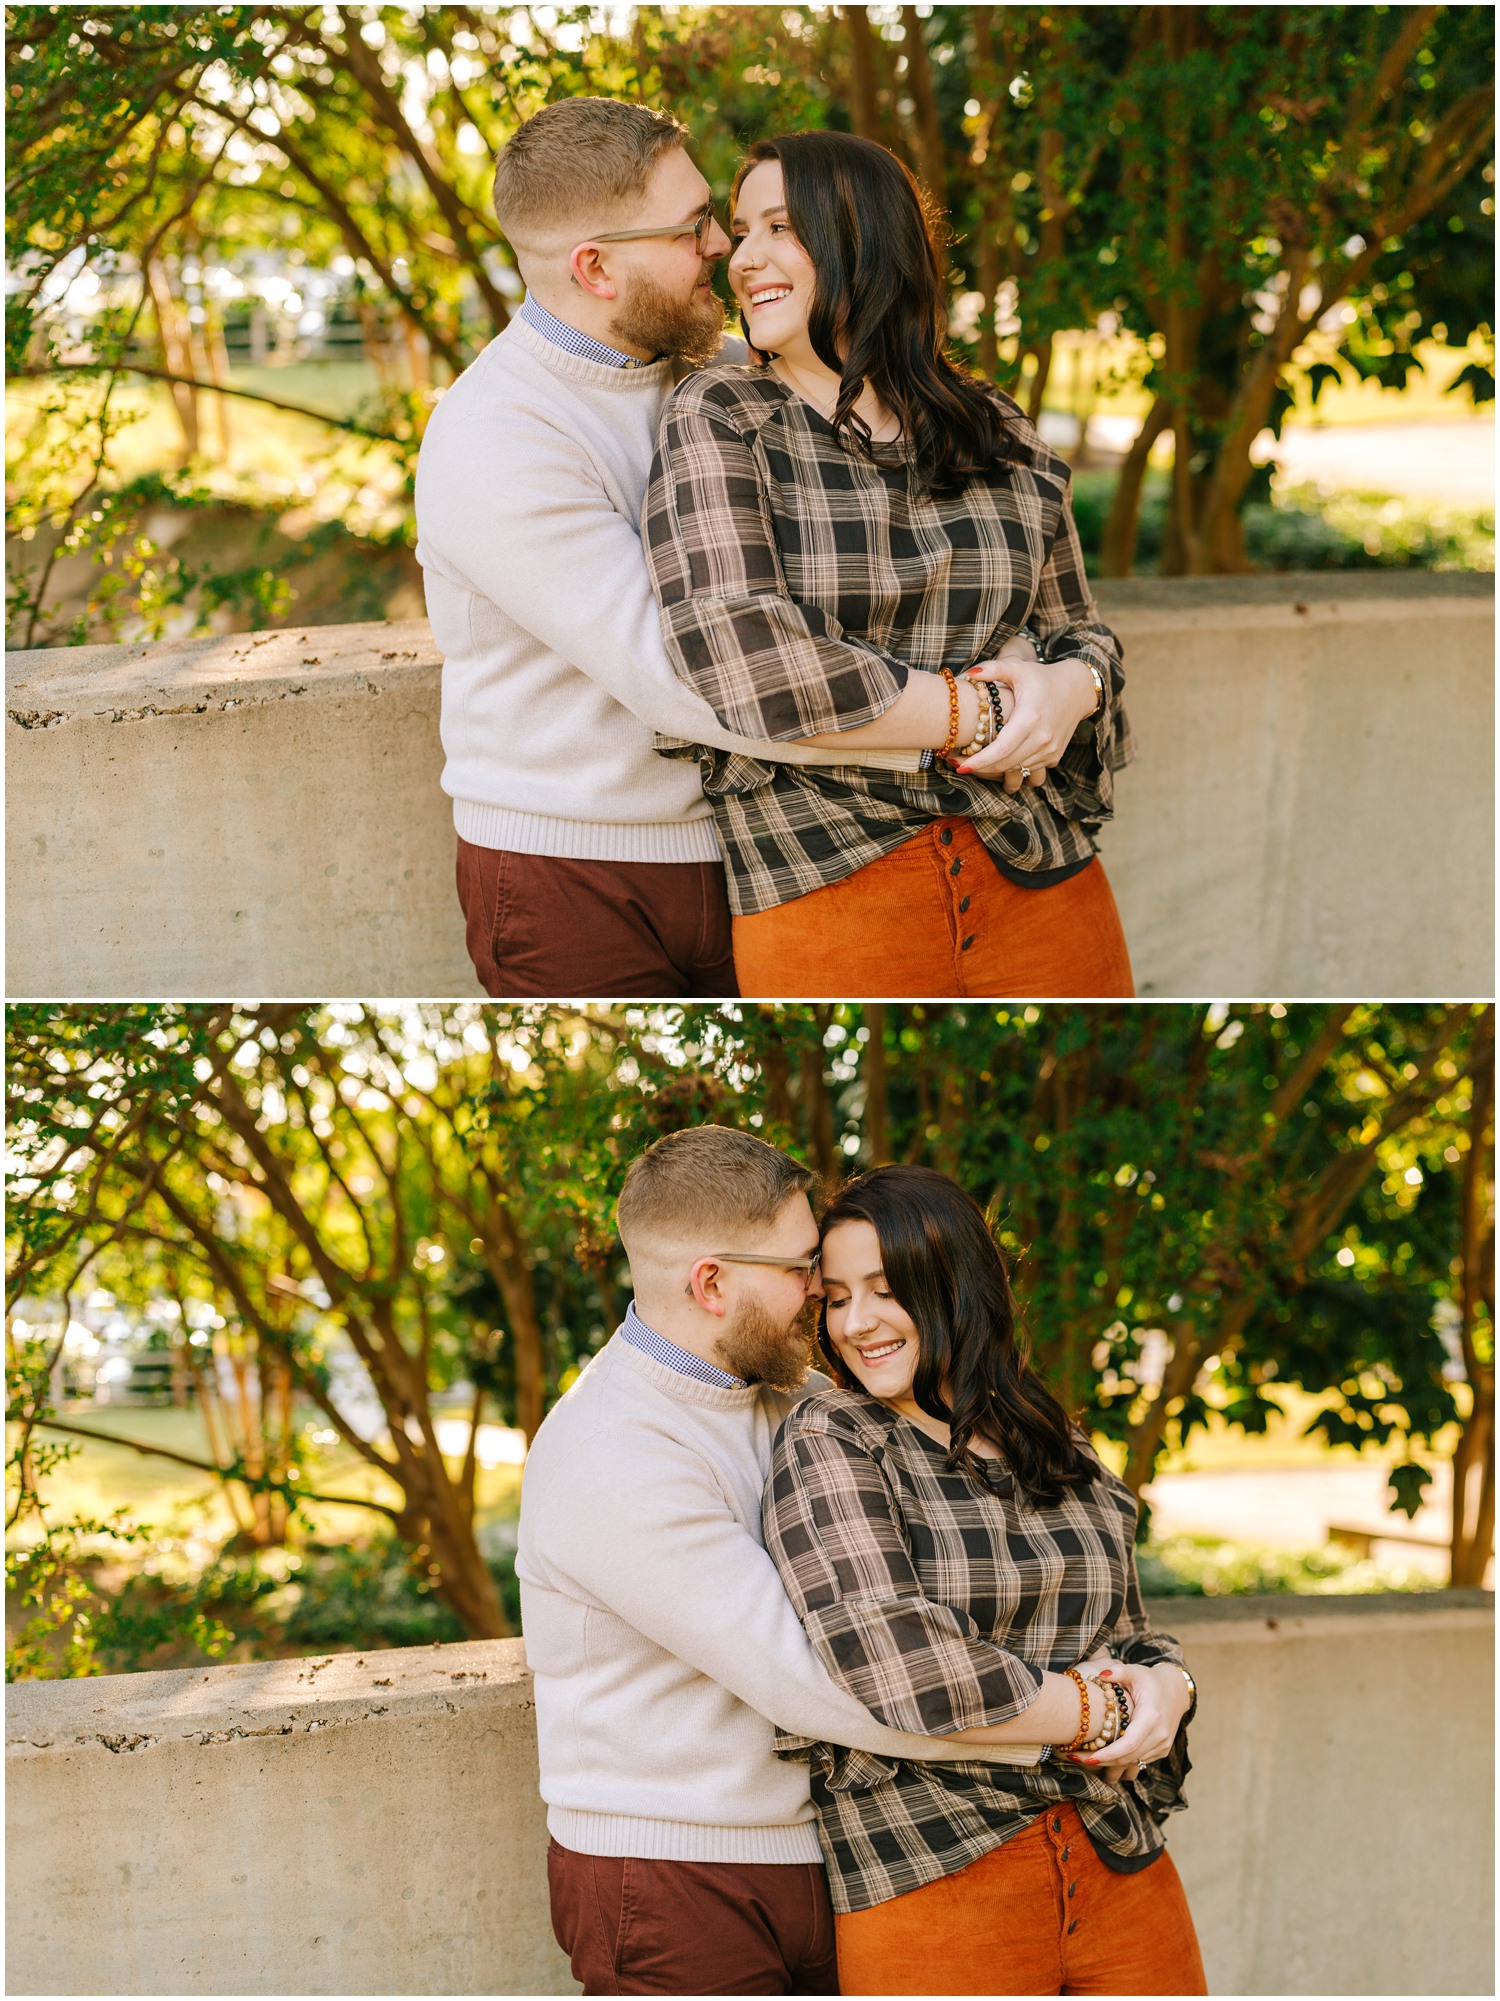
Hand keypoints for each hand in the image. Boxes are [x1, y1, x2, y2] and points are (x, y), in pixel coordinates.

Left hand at [957, 640, 1096, 794]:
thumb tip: (968, 674)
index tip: (960, 767)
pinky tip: (994, 762)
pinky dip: (1009, 768)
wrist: (1077, 690)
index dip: (980, 761)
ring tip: (972, 763)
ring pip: (1015, 769)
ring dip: (993, 770)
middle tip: (956, 764)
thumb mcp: (1019, 669)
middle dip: (980, 768)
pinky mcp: (1053, 757)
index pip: (1002, 748)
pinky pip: (1027, 770)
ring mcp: (1049, 750)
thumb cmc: (1043, 678)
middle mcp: (1042, 737)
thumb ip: (993, 669)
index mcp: (1031, 717)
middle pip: (1005, 763)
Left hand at [1063, 1660, 1190, 1783]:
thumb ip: (1119, 1671)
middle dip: (1102, 1761)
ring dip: (1109, 1764)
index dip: (1108, 1753)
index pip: (1129, 1743)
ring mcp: (1162, 1745)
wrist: (1176, 1691)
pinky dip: (1120, 1762)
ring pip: (1133, 1762)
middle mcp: (1160, 1734)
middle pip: (1128, 1756)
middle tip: (1076, 1757)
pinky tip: (1102, 1758)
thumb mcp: (1135, 1671)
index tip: (1088, 1757)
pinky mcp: (1161, 1751)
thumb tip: (1101, 1674)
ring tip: (1083, 1759)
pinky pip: (1138, 1761)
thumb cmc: (1150, 1680)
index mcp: (1152, 1716)